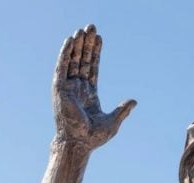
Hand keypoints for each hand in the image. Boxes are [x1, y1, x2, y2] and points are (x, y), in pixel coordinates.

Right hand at [52, 24, 135, 150]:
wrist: (79, 144)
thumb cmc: (93, 137)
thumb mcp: (112, 121)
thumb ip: (122, 110)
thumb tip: (134, 101)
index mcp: (89, 94)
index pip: (93, 67)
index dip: (96, 53)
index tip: (99, 38)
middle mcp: (77, 88)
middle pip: (83, 60)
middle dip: (87, 44)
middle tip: (91, 27)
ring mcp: (68, 87)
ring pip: (73, 61)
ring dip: (77, 45)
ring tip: (82, 30)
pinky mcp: (59, 89)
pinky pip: (61, 67)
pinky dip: (65, 53)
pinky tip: (70, 41)